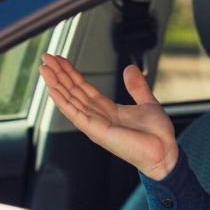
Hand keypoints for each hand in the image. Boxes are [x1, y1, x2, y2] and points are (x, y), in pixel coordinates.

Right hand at [39, 54, 178, 180]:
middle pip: (73, 92)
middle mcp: (98, 117)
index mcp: (108, 110)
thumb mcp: (147, 102)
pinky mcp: (96, 131)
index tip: (61, 60)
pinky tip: (52, 89)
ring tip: (44, 68)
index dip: (72, 74)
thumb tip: (130, 68)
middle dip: (59, 74)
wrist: (164, 151)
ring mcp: (95, 124)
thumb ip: (137, 86)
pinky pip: (75, 114)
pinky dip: (62, 101)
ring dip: (56, 84)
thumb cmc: (156, 134)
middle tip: (46, 58)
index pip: (84, 88)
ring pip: (70, 100)